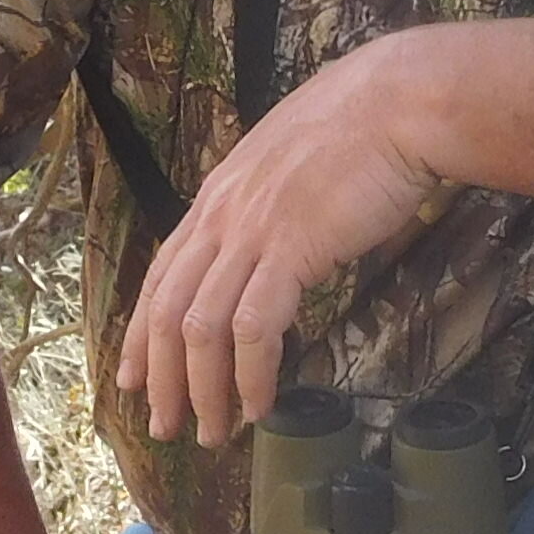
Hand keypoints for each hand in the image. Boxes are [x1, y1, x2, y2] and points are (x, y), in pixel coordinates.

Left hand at [121, 40, 460, 445]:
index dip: (141, 334)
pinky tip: (259, 404)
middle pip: (166, 311)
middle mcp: (220, 217)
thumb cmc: (361, 128)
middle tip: (162, 426)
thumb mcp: (288, 164)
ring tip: (212, 432)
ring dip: (203, 390)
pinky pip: (254, 329)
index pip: (161, 276)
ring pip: (200, 329)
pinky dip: (251, 375)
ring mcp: (250, 233)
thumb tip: (270, 246)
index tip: (132, 378)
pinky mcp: (290, 250)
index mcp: (217, 197)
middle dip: (160, 378)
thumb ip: (265, 206)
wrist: (400, 102)